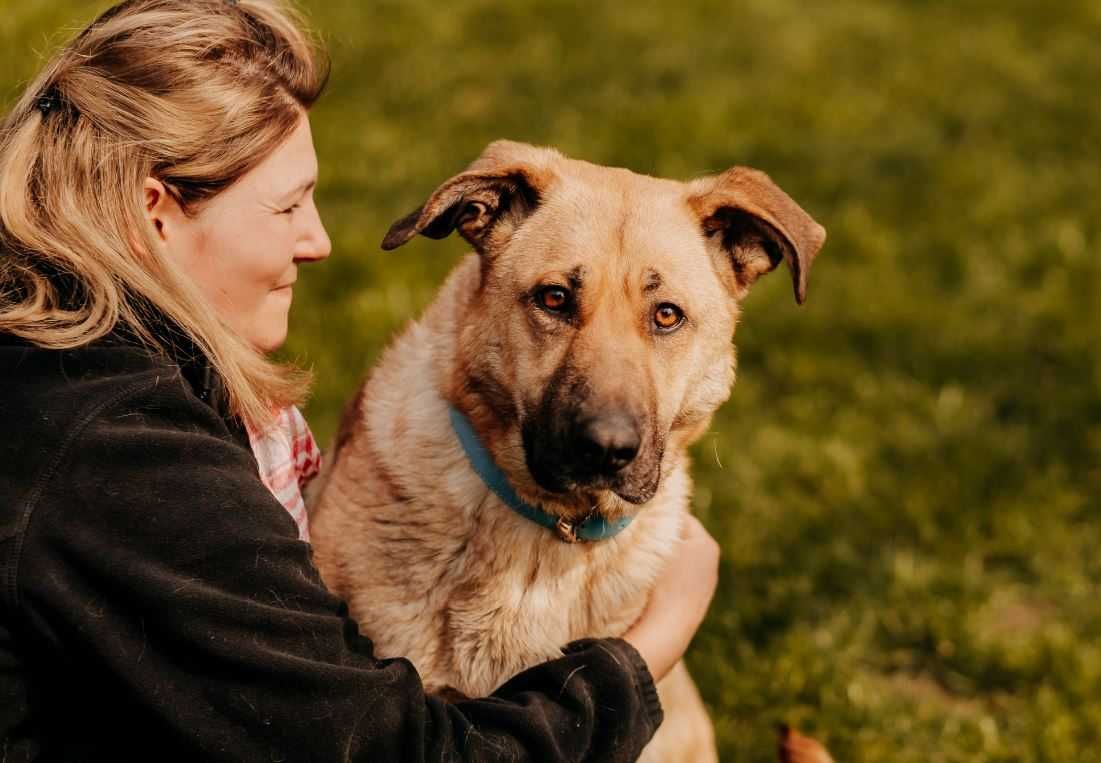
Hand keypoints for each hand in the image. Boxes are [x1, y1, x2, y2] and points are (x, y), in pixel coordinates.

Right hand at [623, 514, 719, 681]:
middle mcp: (711, 562)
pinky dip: (665, 580)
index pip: (681, 518)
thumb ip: (656, 524)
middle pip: (681, 539)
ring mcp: (705, 585)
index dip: (658, 517)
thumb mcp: (657, 544)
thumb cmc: (660, 583)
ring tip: (641, 563)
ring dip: (661, 560)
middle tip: (637, 539)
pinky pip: (678, 581)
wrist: (666, 630)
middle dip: (661, 539)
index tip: (638, 520)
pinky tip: (649, 586)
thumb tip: (648, 512)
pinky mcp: (695, 603)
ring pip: (678, 561)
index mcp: (706, 544)